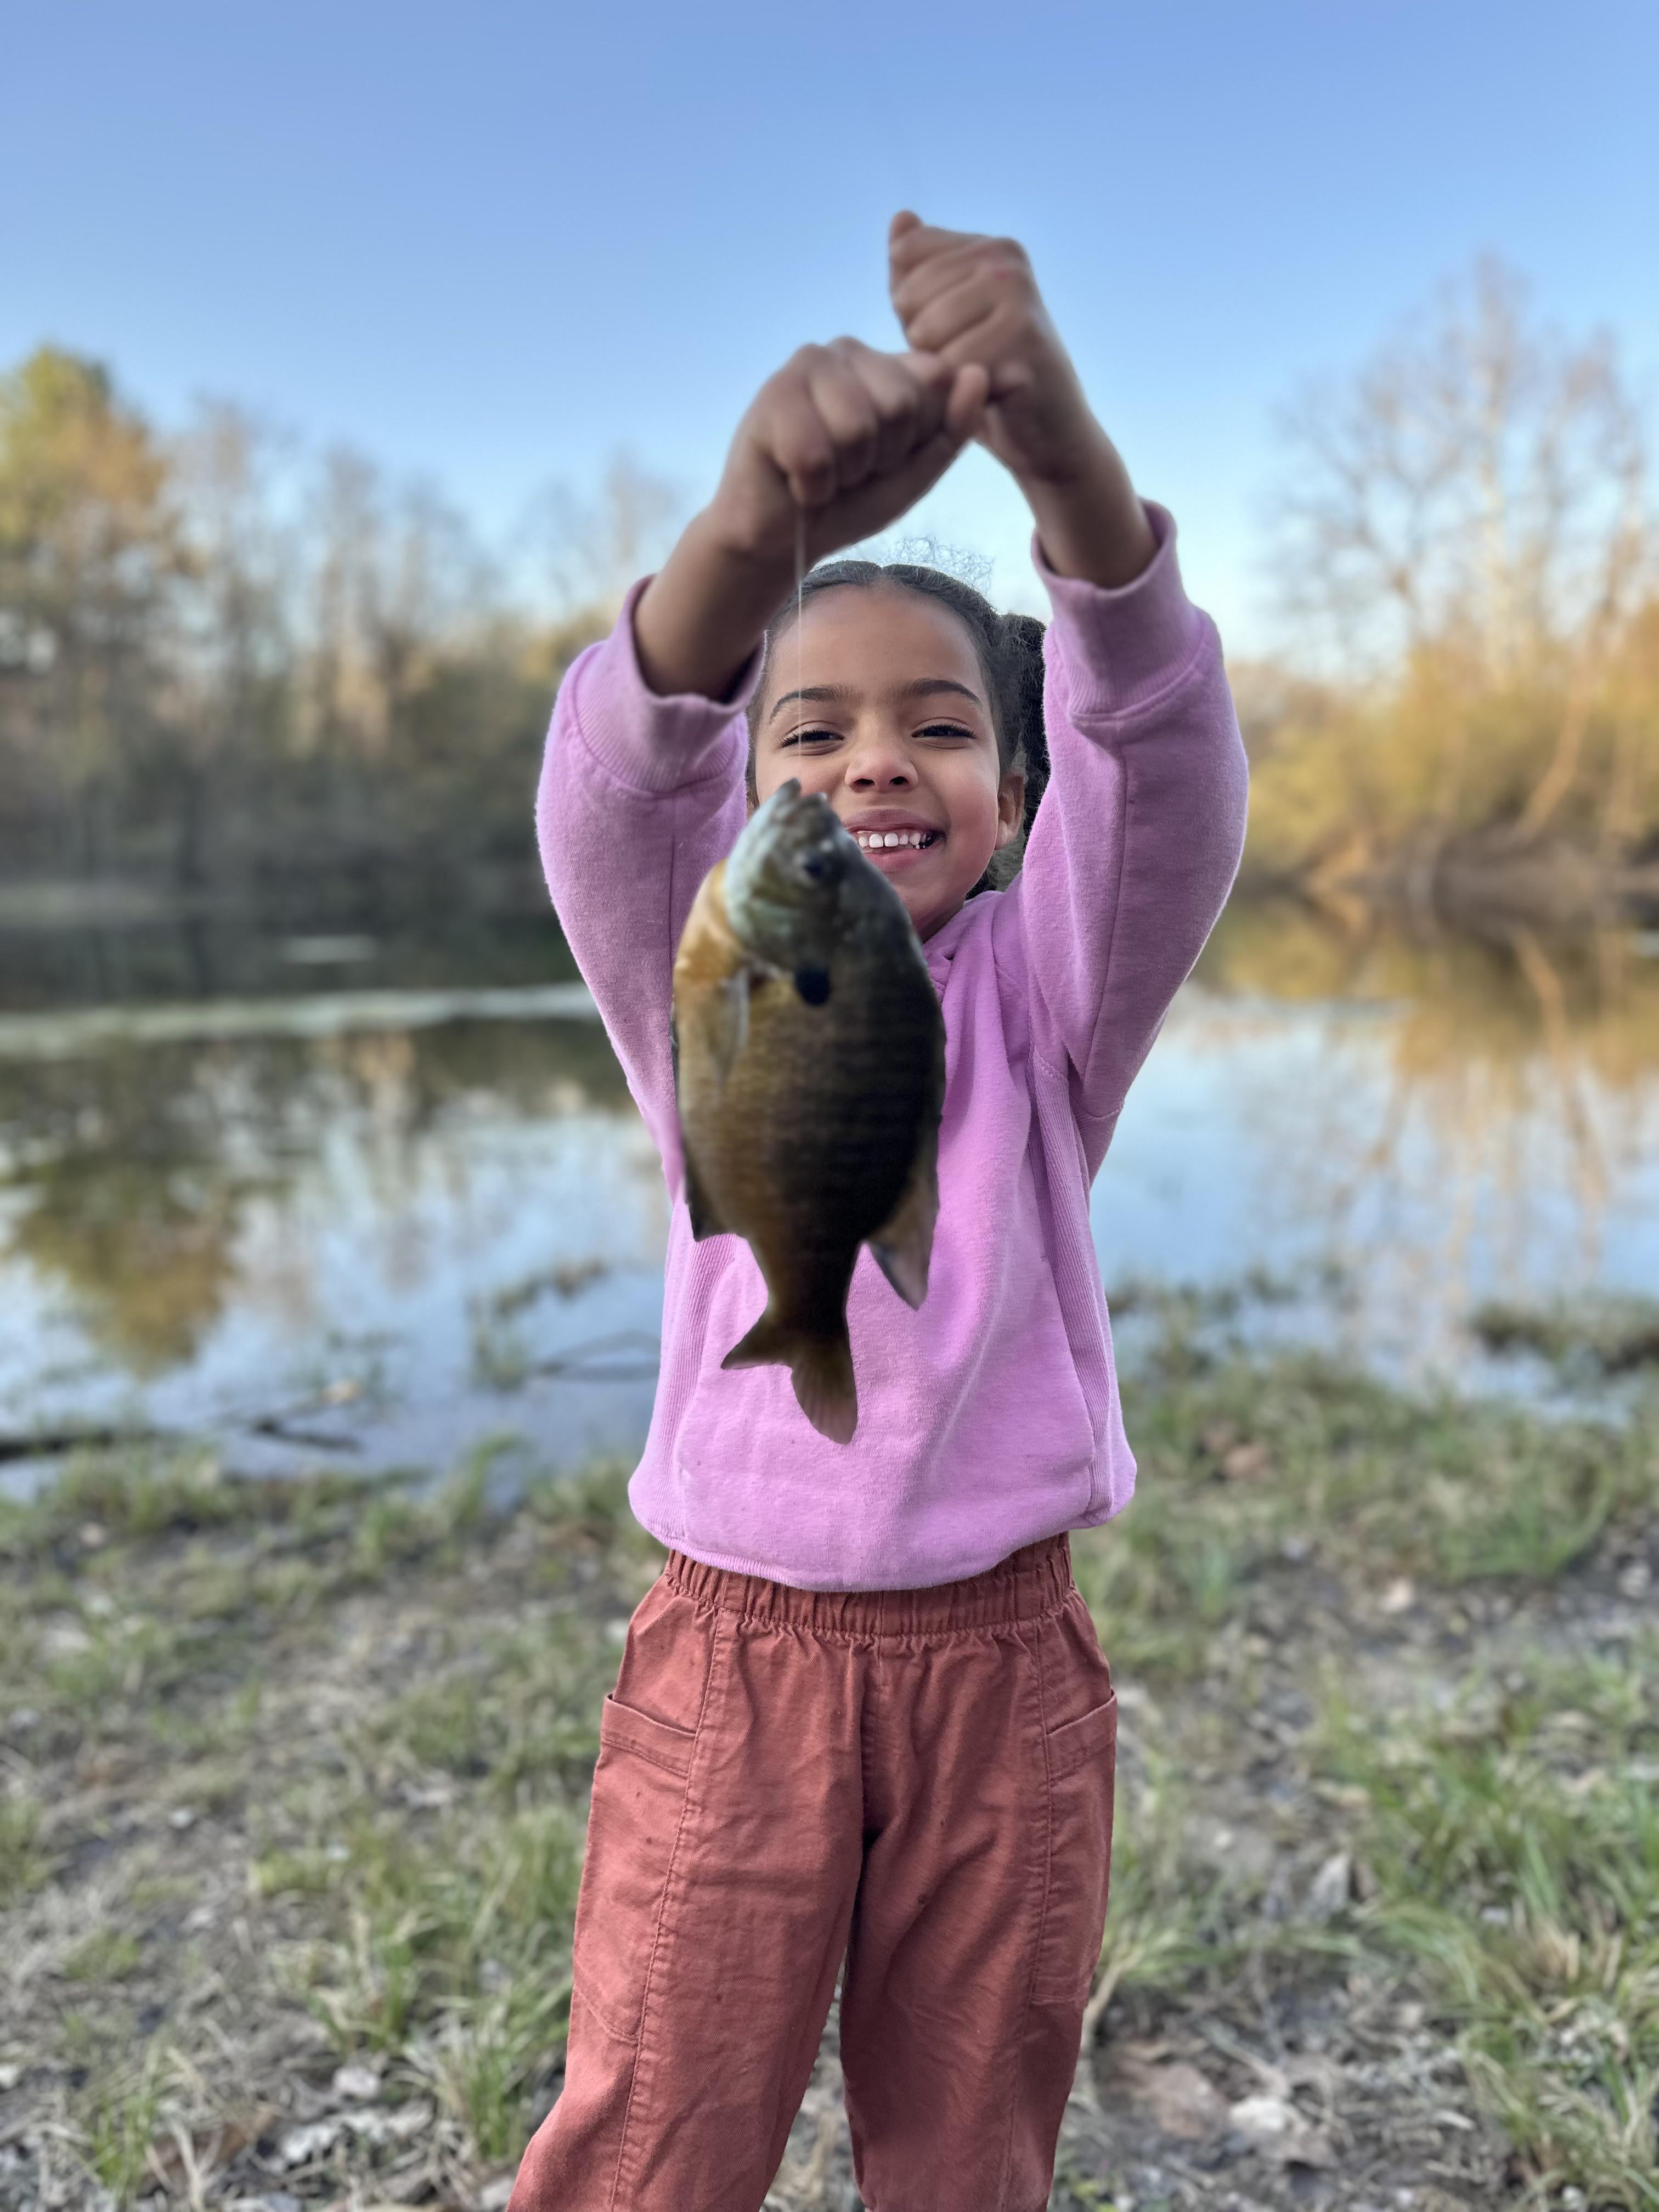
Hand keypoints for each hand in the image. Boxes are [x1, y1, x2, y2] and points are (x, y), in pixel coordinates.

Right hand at [705, 338, 987, 571]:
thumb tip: (977, 372)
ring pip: (856, 426)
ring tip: (822, 472)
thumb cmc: (848, 502)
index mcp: (888, 362)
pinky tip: (794, 479)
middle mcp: (849, 350)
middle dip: (879, 458)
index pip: (935, 381)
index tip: (886, 459)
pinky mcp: (771, 394)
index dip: (914, 440)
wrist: (782, 540)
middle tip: (849, 469)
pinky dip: (810, 485)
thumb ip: (952, 427)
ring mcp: (807, 365)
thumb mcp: (915, 472)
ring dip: (843, 473)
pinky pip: (813, 452)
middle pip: (899, 404)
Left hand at [888, 213, 1155, 585]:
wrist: (1046, 433)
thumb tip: (900, 217)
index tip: (952, 330)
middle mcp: (1007, 262)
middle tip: (968, 360)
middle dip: (923, 342)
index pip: (905, 256)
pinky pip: (950, 367)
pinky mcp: (1022, 343)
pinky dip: (957, 392)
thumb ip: (917, 270)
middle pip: (910, 296)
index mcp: (991, 247)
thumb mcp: (943, 316)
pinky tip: (988, 395)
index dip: (911, 306)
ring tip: (976, 376)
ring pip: (926, 332)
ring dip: (939, 369)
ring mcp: (1018, 299)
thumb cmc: (989, 373)